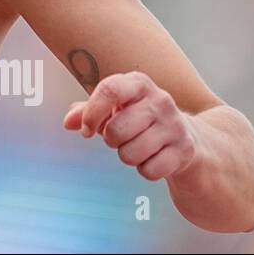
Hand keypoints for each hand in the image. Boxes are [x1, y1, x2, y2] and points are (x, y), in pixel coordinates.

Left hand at [63, 70, 198, 181]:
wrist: (186, 135)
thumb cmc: (140, 119)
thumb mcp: (113, 109)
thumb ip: (86, 112)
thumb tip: (68, 122)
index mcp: (138, 83)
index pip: (110, 90)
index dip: (92, 113)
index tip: (87, 130)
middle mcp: (160, 100)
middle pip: (116, 130)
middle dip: (111, 140)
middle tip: (120, 137)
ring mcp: (174, 125)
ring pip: (131, 153)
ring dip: (128, 156)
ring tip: (138, 146)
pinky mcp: (184, 150)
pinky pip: (149, 170)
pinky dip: (145, 170)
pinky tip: (154, 157)